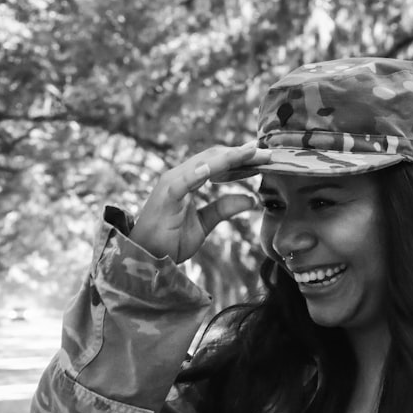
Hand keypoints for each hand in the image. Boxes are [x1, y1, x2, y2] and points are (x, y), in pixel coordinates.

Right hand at [129, 142, 271, 262]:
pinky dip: (199, 173)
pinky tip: (215, 169)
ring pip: (204, 164)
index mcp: (188, 181)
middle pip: (215, 158)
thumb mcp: (204, 224)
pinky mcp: (166, 197)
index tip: (264, 158)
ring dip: (229, 158)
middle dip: (242, 155)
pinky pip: (184, 182)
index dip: (241, 159)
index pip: (218, 163)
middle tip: (268, 154)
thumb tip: (251, 200)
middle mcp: (180, 176)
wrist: (144, 259)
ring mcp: (172, 184)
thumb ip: (223, 209)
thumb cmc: (169, 241)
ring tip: (251, 153)